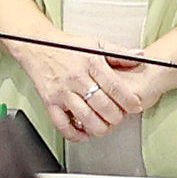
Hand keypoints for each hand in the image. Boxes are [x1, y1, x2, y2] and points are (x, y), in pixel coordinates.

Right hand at [4, 37, 144, 140]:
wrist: (36, 45)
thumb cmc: (66, 45)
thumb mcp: (94, 43)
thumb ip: (118, 53)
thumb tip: (140, 57)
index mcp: (90, 62)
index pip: (114, 86)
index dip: (128, 100)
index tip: (135, 107)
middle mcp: (76, 77)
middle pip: (102, 105)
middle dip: (116, 117)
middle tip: (119, 117)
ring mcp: (62, 91)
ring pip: (85, 117)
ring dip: (99, 127)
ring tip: (105, 126)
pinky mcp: (49, 101)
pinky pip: (62, 124)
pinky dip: (75, 134)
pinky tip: (84, 133)